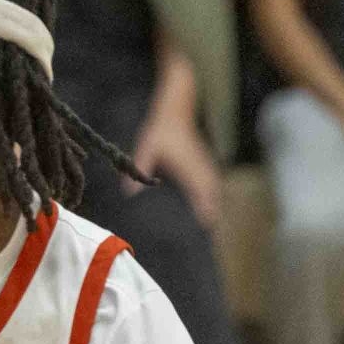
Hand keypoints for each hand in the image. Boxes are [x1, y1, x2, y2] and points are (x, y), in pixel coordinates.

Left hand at [127, 112, 221, 227]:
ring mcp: (202, 163)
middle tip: (211, 227)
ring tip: (214, 220)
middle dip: (212, 207)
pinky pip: (212, 179)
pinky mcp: (203, 162)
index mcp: (185, 164)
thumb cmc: (159, 134)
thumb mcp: (146, 150)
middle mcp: (197, 165)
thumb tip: (129, 192)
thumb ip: (141, 168)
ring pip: (213, 185)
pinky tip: (214, 202)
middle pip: (210, 190)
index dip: (203, 203)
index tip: (206, 218)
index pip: (197, 187)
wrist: (174, 116)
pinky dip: (213, 191)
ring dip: (215, 201)